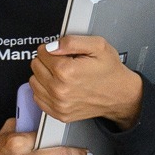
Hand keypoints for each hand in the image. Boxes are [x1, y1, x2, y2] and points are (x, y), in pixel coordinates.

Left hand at [29, 35, 145, 129]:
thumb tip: (52, 45)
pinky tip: (57, 86)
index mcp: (67, 71)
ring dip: (43, 75)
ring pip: (34, 81)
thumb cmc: (110, 71)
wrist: (120, 95)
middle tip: (63, 62)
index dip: (51, 48)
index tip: (61, 52)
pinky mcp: (59, 113)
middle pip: (36, 66)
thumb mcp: (98, 45)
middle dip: (46, 61)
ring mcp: (58, 104)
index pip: (42, 52)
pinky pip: (38, 98)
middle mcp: (60, 89)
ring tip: (60, 74)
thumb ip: (72, 41)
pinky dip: (44, 90)